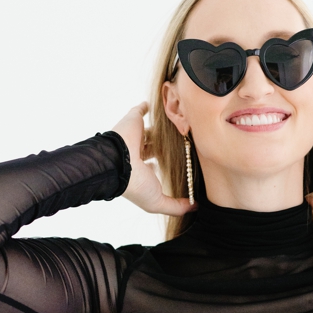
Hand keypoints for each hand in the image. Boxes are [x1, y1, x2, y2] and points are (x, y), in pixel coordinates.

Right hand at [110, 103, 193, 217]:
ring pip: (150, 131)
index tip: (176, 164)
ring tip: (177, 122)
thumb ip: (175, 206)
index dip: (161, 165)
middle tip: (182, 142)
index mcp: (140, 170)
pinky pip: (139, 110)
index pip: (151, 165)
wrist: (117, 163)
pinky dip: (144, 107)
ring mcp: (134, 136)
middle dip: (163, 146)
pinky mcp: (132, 121)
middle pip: (153, 147)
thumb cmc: (135, 184)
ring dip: (159, 128)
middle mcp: (137, 152)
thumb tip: (195, 206)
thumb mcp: (157, 203)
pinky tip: (154, 105)